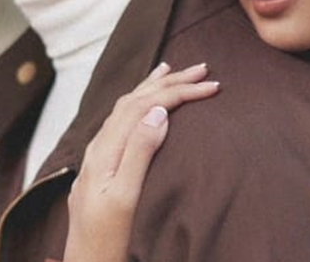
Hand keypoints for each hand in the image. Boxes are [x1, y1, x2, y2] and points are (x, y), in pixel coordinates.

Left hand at [62, 62, 219, 261]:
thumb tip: (158, 111)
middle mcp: (100, 144)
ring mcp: (99, 152)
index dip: (179, 91)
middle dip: (171, 81)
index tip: (210, 86)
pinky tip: (145, 102)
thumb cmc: (106, 240)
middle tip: (202, 69)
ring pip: (128, 105)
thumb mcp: (125, 198)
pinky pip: (122, 118)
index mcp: (106, 149)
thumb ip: (139, 152)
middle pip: (137, 99)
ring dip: (154, 85)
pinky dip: (140, 100)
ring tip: (173, 69)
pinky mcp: (102, 162)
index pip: (146, 105)